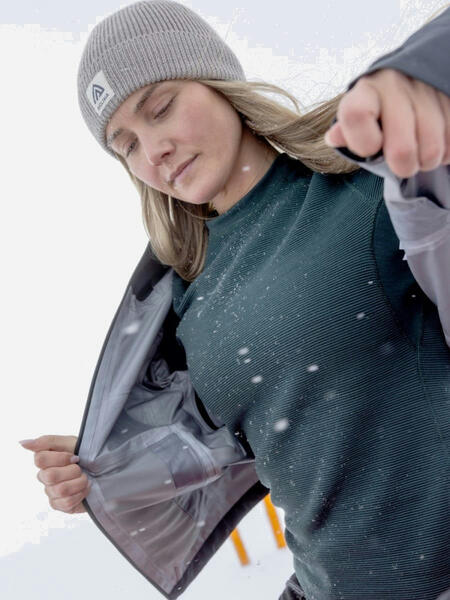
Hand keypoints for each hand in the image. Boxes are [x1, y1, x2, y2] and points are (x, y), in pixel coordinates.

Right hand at [20, 435, 89, 513]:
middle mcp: (44, 476)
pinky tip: (85, 489)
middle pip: (50, 476)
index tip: (76, 457)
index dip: (61, 458)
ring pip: (60, 489)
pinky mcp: (58, 505)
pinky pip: (66, 502)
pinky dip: (80, 494)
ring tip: (85, 479)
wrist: (102, 471)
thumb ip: (46, 442)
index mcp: (45, 460)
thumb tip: (22, 443)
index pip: (40, 460)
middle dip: (72, 471)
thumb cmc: (85, 454)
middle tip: (81, 468)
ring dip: (79, 482)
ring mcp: (50, 492)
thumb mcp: (69, 442)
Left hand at [324, 68, 449, 177]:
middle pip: (401, 150)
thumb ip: (347, 132)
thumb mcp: (358, 119)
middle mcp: (396, 84)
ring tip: (421, 153)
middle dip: (403, 168)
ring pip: (431, 151)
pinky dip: (447, 151)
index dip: (364, 143)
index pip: (356, 115)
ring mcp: (428, 88)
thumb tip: (333, 137)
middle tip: (402, 164)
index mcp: (366, 91)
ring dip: (427, 161)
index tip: (371, 148)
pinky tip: (438, 141)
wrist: (413, 79)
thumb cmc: (380, 110)